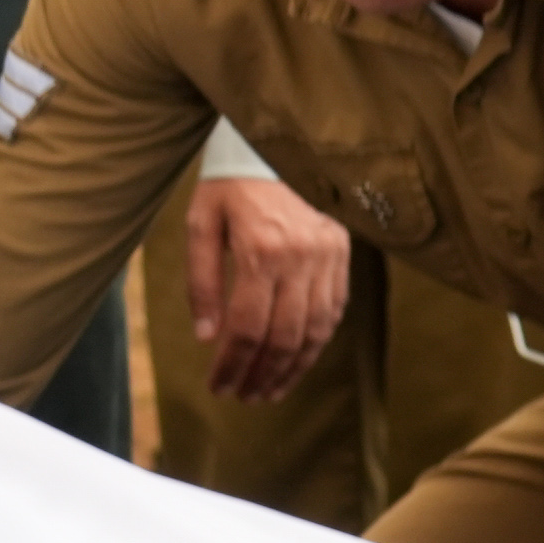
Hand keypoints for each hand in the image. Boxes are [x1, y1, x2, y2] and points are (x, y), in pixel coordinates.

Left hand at [185, 176, 352, 401]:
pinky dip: (316, 342)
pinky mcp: (342, 254)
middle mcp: (300, 257)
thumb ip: (202, 281)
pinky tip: (297, 361)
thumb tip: (207, 337)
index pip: (246, 326)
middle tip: (243, 397)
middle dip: (261, 375)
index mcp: (261, 250)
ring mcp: (327, 257)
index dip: (232, 365)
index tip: (219, 387)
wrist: (274, 145)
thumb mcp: (201, 224)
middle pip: (283, 337)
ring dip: (292, 369)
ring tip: (270, 391)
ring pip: (315, 331)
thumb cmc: (230, 185)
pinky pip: (334, 311)